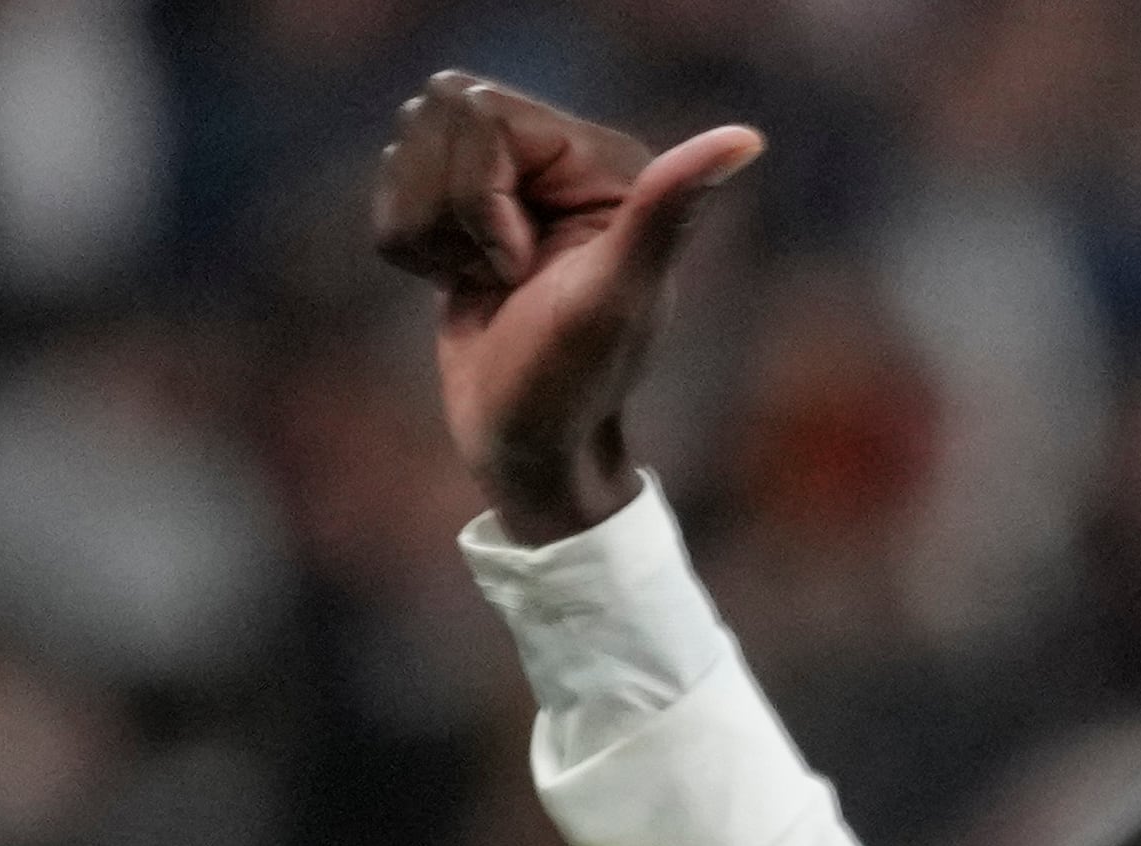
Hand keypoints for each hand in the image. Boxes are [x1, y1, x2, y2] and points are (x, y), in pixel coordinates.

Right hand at [370, 72, 761, 544]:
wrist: (529, 442)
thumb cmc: (574, 379)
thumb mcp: (617, 291)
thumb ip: (666, 211)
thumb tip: (748, 139)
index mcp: (604, 159)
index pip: (473, 107)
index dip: (477, 192)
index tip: (521, 264)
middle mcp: (560, 157)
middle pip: (432, 116)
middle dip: (451, 214)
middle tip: (505, 277)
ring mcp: (510, 182)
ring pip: (405, 153)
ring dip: (430, 236)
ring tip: (490, 284)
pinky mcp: (467, 214)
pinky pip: (392, 193)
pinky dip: (413, 250)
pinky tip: (465, 284)